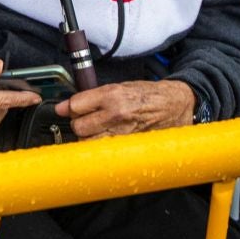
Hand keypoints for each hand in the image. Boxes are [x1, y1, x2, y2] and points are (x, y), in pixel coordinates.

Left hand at [54, 79, 196, 137]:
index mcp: (112, 95)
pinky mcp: (129, 147)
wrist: (174, 105)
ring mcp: (123, 133)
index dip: (70, 108)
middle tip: (86, 121)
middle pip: (79, 127)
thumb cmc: (147, 95)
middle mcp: (116, 114)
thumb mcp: (119, 86)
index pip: (75, 105)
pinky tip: (107, 141)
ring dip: (88, 138)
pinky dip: (101, 148)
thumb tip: (64, 107)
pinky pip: (105, 152)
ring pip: (89, 142)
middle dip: (78, 124)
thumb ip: (91, 96)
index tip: (69, 109)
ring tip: (97, 131)